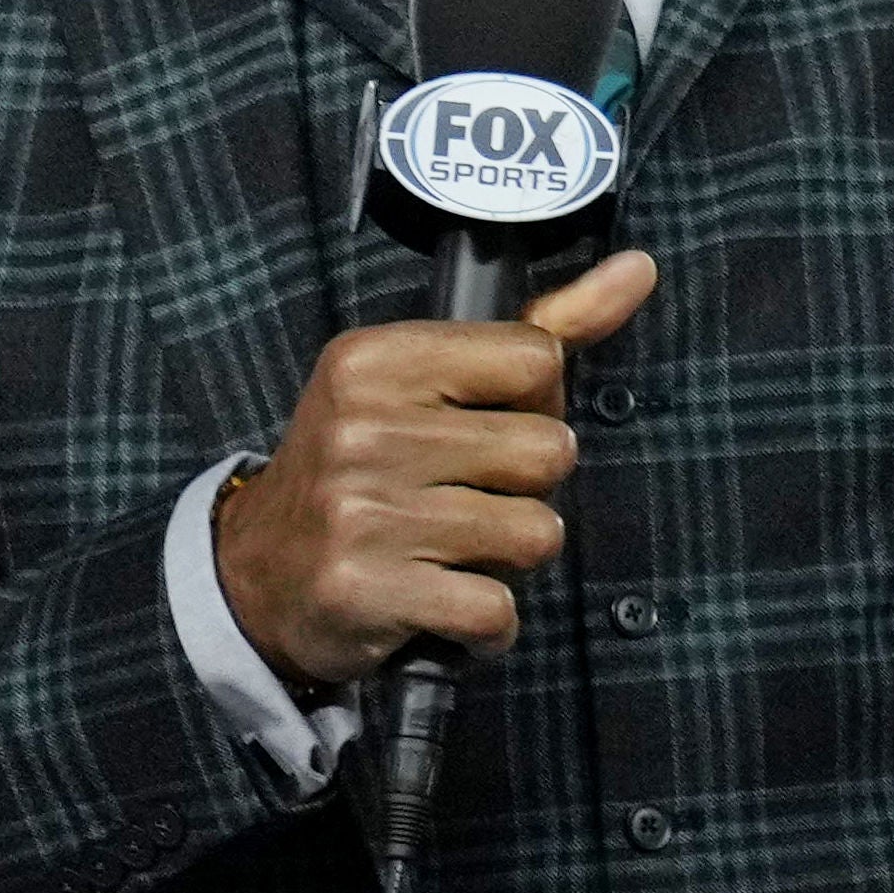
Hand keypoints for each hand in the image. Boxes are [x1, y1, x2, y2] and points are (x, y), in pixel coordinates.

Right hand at [211, 249, 657, 688]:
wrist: (257, 573)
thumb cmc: (363, 471)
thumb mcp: (426, 384)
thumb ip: (539, 329)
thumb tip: (636, 269)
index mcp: (376, 359)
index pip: (536, 360)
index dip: (536, 403)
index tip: (484, 425)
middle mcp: (363, 426)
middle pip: (550, 451)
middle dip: (527, 487)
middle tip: (460, 497)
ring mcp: (362, 507)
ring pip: (536, 533)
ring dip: (509, 556)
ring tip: (448, 548)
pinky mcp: (367, 587)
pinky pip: (496, 608)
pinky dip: (486, 623)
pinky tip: (441, 601)